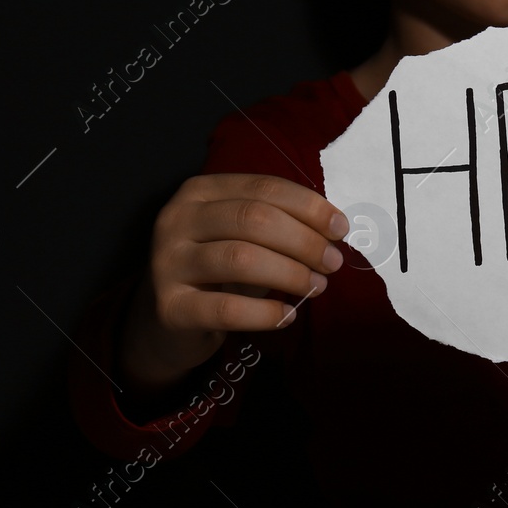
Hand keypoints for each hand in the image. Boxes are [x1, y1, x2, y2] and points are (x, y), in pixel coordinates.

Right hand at [118, 173, 350, 392]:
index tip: (340, 228)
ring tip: (317, 286)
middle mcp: (178, 219)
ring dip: (290, 273)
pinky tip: (288, 316)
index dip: (308, 206)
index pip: (263, 187)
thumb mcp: (243, 236)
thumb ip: (280, 223)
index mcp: (200, 191)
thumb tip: (335, 229)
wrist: (167, 319)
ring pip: (241, 259)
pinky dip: (265, 313)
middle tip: (332, 262)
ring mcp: (168, 262)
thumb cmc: (218, 270)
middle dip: (304, 240)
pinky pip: (226, 308)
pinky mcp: (169, 307)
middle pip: (254, 219)